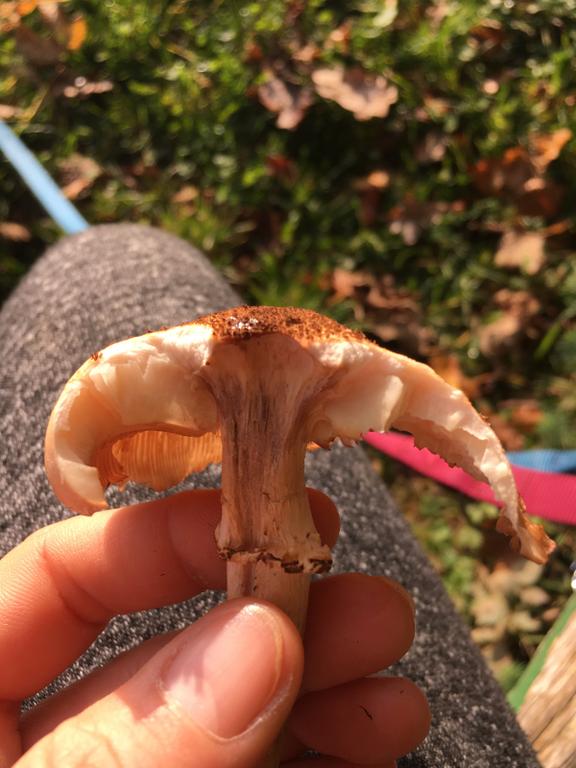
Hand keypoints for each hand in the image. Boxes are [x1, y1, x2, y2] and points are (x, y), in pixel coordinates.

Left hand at [0, 489, 429, 767]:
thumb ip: (135, 744)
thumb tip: (257, 640)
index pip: (57, 575)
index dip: (163, 534)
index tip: (273, 522)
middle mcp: (48, 739)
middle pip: (169, 648)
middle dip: (281, 618)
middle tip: (372, 605)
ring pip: (227, 715)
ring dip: (321, 693)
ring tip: (395, 686)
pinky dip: (315, 757)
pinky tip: (372, 743)